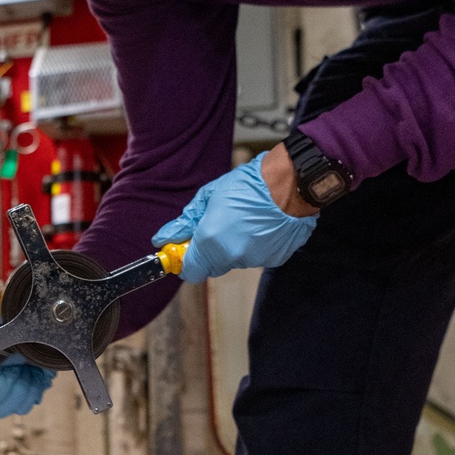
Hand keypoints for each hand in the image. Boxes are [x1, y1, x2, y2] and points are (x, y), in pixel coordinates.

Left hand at [152, 152, 317, 283]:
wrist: (290, 183)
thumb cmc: (247, 185)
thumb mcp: (208, 198)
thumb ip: (184, 223)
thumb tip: (163, 238)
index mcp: (211, 242)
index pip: (190, 272)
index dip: (186, 262)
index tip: (186, 249)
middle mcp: (231, 256)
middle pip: (212, 267)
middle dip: (209, 252)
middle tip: (215, 227)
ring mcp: (254, 260)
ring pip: (234, 261)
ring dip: (233, 247)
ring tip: (242, 220)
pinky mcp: (273, 259)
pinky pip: (255, 257)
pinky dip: (253, 245)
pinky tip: (259, 225)